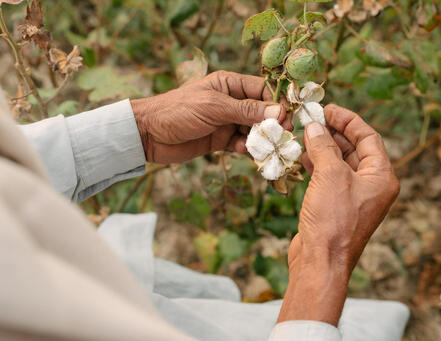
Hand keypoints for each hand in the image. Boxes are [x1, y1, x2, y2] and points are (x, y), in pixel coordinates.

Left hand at [130, 71, 291, 163]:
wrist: (149, 135)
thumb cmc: (178, 111)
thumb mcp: (214, 107)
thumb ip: (246, 111)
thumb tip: (278, 112)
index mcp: (229, 85)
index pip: (261, 90)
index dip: (276, 102)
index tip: (287, 117)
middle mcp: (230, 102)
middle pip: (260, 112)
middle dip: (271, 124)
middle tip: (283, 136)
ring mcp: (225, 122)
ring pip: (252, 130)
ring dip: (260, 139)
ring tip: (266, 148)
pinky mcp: (220, 140)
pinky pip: (240, 144)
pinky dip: (246, 149)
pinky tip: (244, 152)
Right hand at [278, 104, 399, 325]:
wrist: (321, 261)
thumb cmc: (333, 220)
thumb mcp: (330, 176)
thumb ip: (323, 147)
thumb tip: (315, 126)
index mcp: (381, 177)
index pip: (368, 137)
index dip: (348, 120)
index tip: (327, 109)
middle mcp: (371, 186)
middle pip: (354, 149)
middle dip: (333, 132)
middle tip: (312, 120)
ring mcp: (354, 197)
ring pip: (340, 163)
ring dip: (323, 148)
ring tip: (304, 134)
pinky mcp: (337, 206)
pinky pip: (329, 178)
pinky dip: (317, 165)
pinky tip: (302, 157)